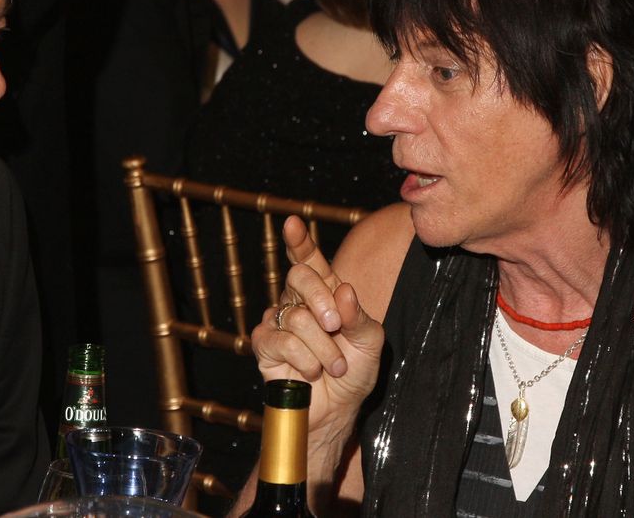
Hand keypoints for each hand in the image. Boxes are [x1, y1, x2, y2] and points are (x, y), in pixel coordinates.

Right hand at [252, 216, 383, 435]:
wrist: (338, 409)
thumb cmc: (354, 372)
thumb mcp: (369, 341)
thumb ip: (357, 314)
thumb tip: (342, 290)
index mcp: (324, 293)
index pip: (309, 260)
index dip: (300, 241)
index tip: (293, 224)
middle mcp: (297, 302)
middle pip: (298, 276)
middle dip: (322, 302)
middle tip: (336, 328)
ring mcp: (278, 322)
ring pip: (296, 317)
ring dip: (323, 347)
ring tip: (334, 366)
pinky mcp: (264, 346)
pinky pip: (282, 341)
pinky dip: (305, 360)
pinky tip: (312, 372)